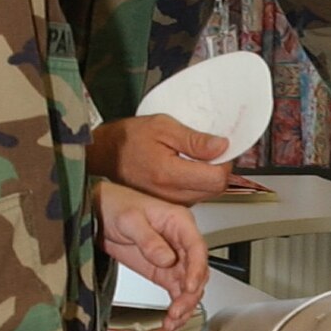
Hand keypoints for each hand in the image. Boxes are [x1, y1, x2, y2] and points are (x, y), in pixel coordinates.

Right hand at [88, 114, 231, 203]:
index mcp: (169, 174)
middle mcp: (170, 194)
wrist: (106, 153)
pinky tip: (185, 167)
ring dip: (208, 176)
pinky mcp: (168, 204)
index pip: (217, 178)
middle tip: (208, 150)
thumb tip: (222, 147)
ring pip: (208, 194)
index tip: (219, 148)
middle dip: (218, 168)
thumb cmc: (129, 138)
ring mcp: (169, 202)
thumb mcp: (163, 126)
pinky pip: (196, 196)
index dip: (225, 161)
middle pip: (216, 189)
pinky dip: (197, 182)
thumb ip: (194, 140)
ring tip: (192, 158)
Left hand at [95, 182, 209, 330]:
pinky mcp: (161, 270)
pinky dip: (176, 306)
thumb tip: (166, 259)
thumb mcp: (129, 219)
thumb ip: (149, 239)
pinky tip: (171, 320)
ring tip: (173, 321)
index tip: (188, 287)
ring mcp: (172, 257)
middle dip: (190, 294)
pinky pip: (175, 290)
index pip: (197, 248)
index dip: (196, 269)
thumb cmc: (116, 204)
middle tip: (177, 311)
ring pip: (189, 285)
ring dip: (184, 304)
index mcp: (179, 222)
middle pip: (197, 270)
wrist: (98, 211)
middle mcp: (180, 241)